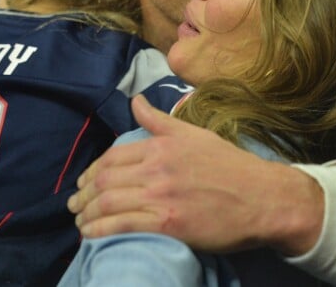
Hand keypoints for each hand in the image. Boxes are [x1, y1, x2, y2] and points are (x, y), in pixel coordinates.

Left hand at [68, 94, 323, 255]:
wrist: (260, 196)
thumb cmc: (228, 163)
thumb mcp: (193, 133)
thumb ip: (159, 120)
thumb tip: (136, 101)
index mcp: (161, 145)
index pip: (113, 157)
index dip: (92, 171)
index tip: (84, 182)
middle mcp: (157, 168)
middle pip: (106, 180)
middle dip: (83, 194)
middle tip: (74, 204)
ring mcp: (162, 196)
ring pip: (110, 203)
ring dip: (87, 213)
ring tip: (80, 220)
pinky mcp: (169, 223)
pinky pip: (124, 226)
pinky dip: (101, 230)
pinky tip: (90, 235)